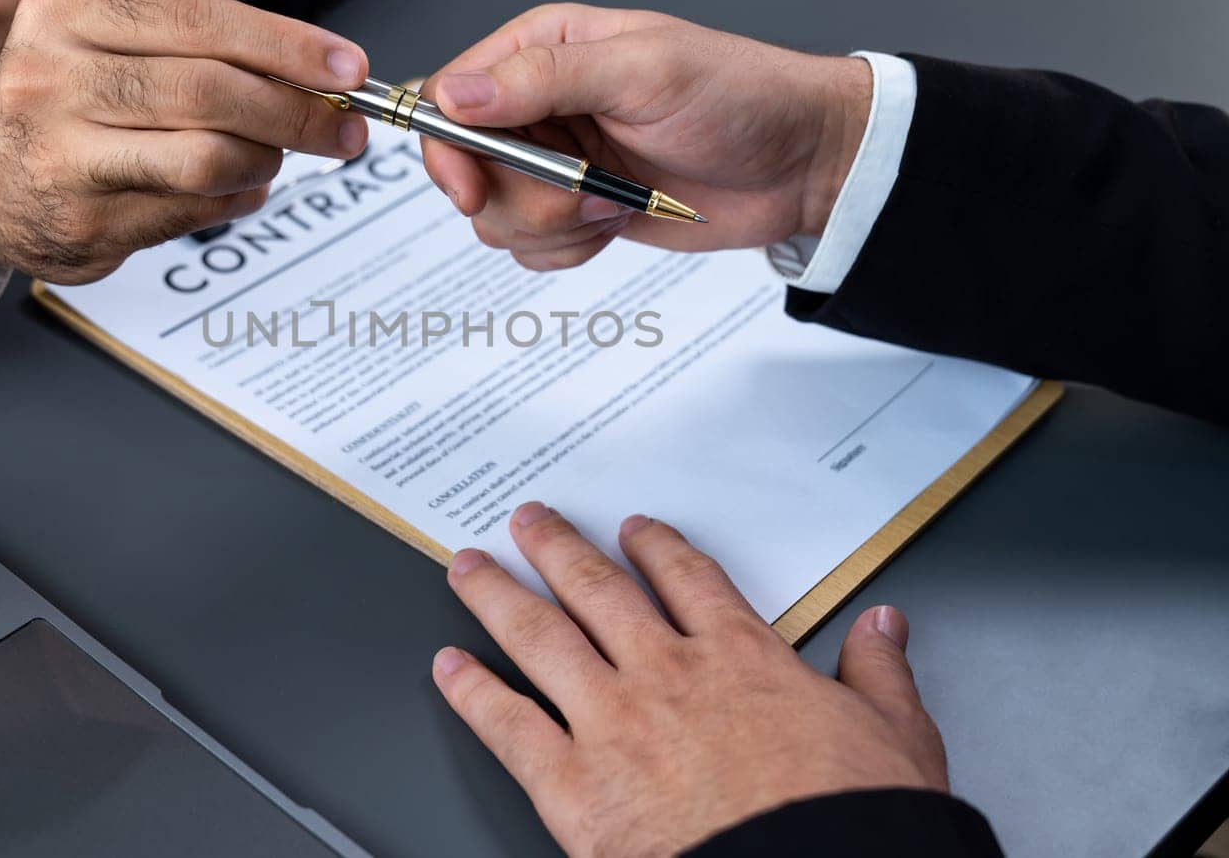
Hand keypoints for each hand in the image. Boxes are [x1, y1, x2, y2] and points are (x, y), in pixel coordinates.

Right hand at [0, 0, 370, 282]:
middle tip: (345, 129)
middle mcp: (55, 80)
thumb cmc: (62, 102)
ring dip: (266, 160)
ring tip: (275, 157)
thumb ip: (197, 47)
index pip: (202, 21)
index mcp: (68, 15)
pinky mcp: (82, 225)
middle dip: (298, 112)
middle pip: (212, 92)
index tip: (349, 67)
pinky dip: (236, 200)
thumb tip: (312, 71)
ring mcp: (64, 157)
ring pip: (208, 157)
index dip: (288, 46)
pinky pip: (193, 211)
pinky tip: (238, 188)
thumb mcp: (107, 43)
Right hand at [421, 4, 872, 269]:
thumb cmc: (740, 96)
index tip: (473, 185)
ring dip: (553, 225)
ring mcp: (556, 162)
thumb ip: (544, 79)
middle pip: (466, 167)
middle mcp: (539, 104)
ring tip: (614, 200)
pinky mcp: (578, 211)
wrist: (801, 165)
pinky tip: (618, 221)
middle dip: (521, 195)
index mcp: (544, 48)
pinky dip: (571, 248)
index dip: (449, 148)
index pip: (450, 95)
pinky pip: (531, 248)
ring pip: (495, 215)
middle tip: (584, 190)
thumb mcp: (643, 72)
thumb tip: (457, 93)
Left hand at [433, 502, 946, 856]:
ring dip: (497, 595)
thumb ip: (879, 674)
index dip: (655, 547)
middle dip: (555, 549)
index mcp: (738, 658)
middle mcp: (664, 675)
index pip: (687, 579)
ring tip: (467, 567)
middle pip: (596, 590)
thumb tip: (885, 628)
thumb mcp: (896, 738)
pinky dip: (471, 692)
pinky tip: (448, 668)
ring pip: (538, 636)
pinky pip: (507, 725)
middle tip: (528, 521)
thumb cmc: (848, 823)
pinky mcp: (572, 785)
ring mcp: (611, 724)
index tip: (635, 530)